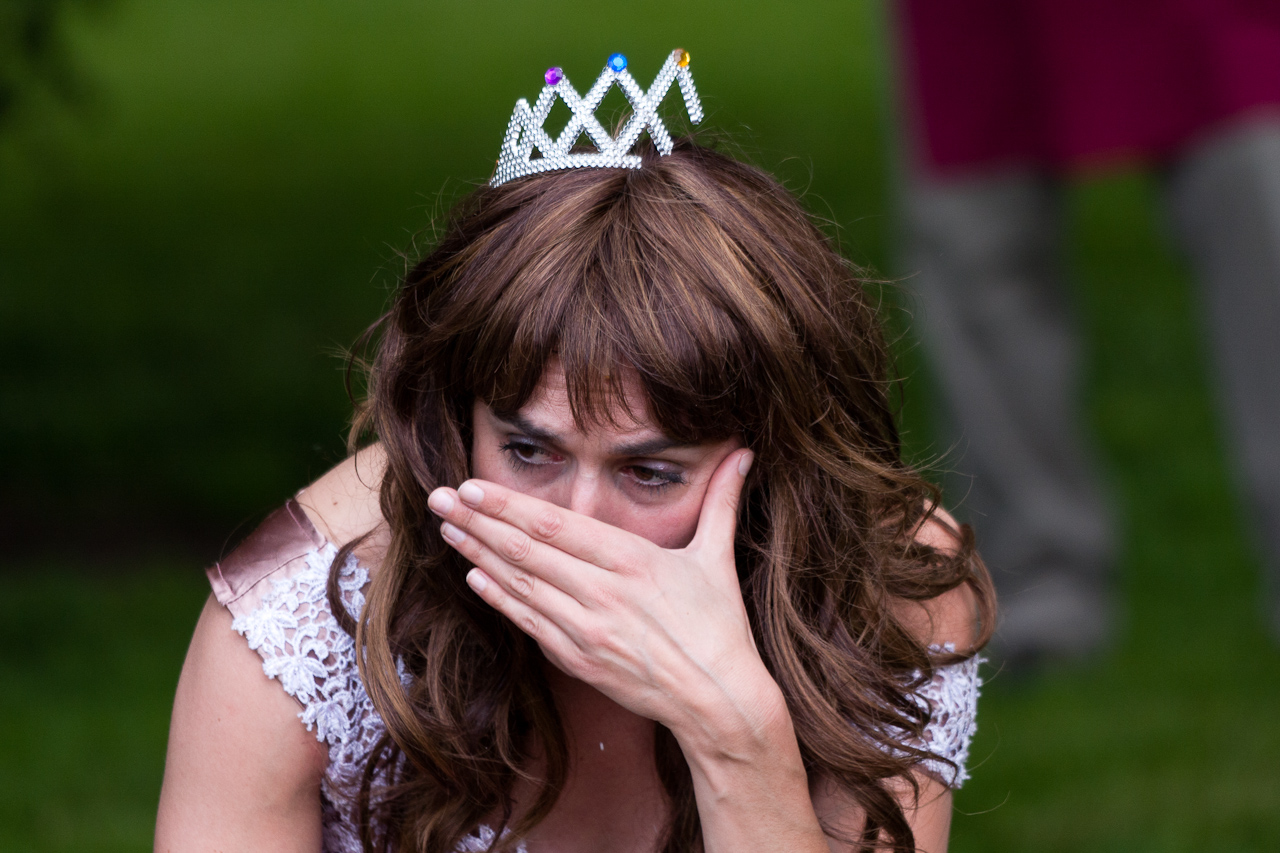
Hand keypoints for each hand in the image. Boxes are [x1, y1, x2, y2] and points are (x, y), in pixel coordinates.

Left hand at [425, 448, 780, 738]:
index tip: (472, 487)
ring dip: (479, 556)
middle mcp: (602, 593)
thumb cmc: (720, 626)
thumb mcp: (718, 558)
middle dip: (478, 523)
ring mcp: (586, 630)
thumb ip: (722, 501)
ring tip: (447, 531)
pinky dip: (500, 600)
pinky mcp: (580, 660)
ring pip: (520, 586)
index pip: (556, 527)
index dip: (509, 506)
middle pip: (525, 552)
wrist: (718, 700)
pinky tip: (474, 579)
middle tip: (438, 499)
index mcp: (632, 561)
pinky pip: (529, 624)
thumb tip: (745, 452)